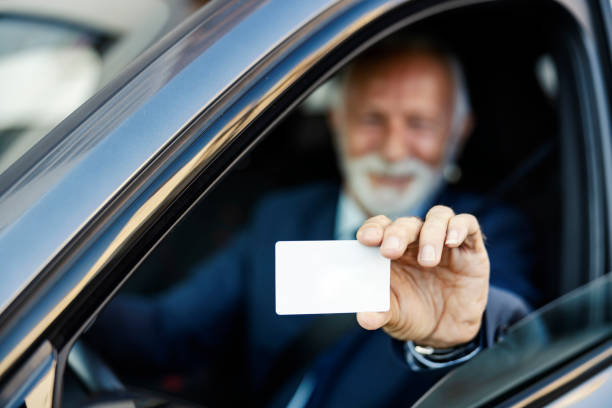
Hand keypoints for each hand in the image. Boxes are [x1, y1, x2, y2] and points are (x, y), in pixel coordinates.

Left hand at [355, 205, 489, 347]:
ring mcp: (443, 242)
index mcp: (391, 250)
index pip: (380, 227)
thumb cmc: (412, 314)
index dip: (373, 228)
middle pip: (406, 223)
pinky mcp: (470, 248)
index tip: (365, 239)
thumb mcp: (394, 316)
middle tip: (390, 251)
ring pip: (437, 217)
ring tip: (427, 261)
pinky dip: (459, 227)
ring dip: (430, 233)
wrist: (446, 332)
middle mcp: (416, 241)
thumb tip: (365, 318)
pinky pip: (467, 224)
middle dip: (397, 233)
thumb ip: (380, 311)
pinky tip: (452, 242)